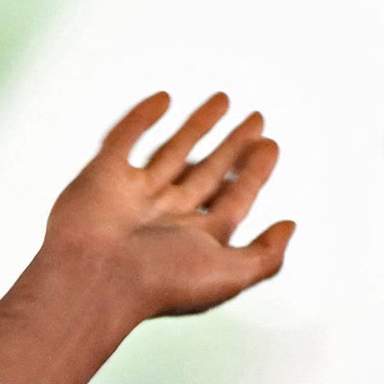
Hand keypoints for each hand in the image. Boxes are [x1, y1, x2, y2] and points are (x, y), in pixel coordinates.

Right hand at [35, 91, 293, 325]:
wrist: (93, 278)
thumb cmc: (158, 283)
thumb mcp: (230, 275)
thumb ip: (266, 255)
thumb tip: (290, 226)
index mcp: (194, 239)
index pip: (233, 200)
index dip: (255, 173)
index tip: (270, 146)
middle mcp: (166, 217)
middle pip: (208, 173)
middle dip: (234, 147)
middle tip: (257, 121)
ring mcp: (133, 195)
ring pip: (173, 152)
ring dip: (199, 125)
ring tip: (223, 100)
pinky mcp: (102, 175)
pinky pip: (124, 139)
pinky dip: (141, 118)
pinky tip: (163, 100)